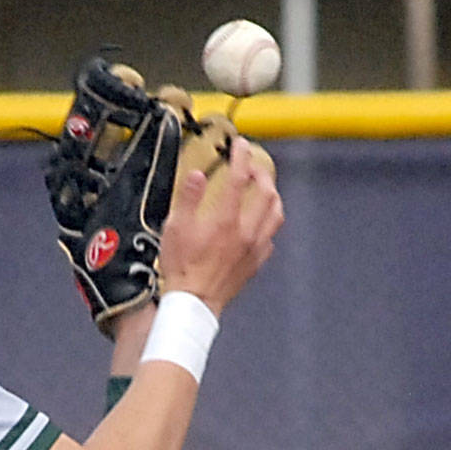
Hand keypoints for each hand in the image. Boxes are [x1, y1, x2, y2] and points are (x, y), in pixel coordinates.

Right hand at [158, 137, 283, 316]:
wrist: (194, 304)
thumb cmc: (182, 271)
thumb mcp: (175, 229)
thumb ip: (188, 198)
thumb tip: (197, 176)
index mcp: (226, 220)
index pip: (239, 177)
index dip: (241, 155)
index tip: (240, 145)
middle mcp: (245, 231)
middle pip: (266, 192)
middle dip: (260, 173)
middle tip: (250, 167)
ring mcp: (254, 248)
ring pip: (275, 213)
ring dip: (272, 196)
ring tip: (263, 189)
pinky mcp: (255, 263)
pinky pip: (270, 237)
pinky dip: (267, 223)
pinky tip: (258, 222)